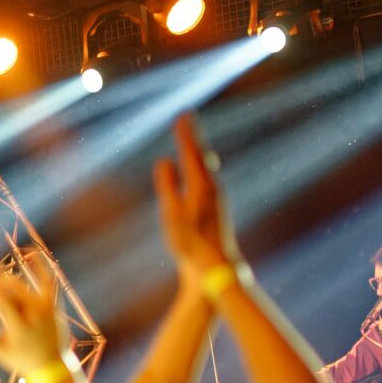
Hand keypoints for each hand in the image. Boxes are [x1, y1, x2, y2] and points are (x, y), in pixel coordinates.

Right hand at [0, 262, 71, 379]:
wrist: (51, 365)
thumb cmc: (19, 358)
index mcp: (20, 326)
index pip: (0, 300)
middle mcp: (34, 313)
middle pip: (8, 288)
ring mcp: (45, 306)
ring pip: (20, 285)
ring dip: (5, 287)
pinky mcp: (52, 303)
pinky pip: (47, 280)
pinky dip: (40, 266)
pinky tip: (33, 252)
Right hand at [153, 114, 238, 286]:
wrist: (215, 267)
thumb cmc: (190, 244)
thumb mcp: (171, 216)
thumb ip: (167, 187)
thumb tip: (164, 161)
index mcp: (201, 186)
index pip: (191, 153)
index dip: (185, 134)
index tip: (182, 115)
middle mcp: (212, 188)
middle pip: (201, 155)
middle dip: (192, 137)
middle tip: (186, 119)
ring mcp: (217, 197)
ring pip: (206, 166)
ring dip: (197, 150)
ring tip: (191, 138)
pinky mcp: (217, 207)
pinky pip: (207, 177)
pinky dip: (199, 165)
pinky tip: (199, 169)